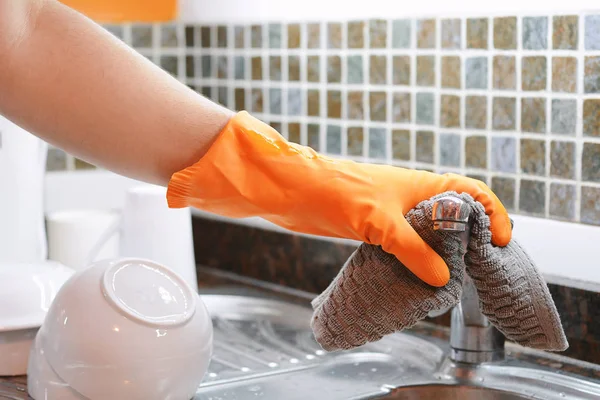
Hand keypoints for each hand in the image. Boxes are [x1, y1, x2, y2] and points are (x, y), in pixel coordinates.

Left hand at [168, 111, 511, 286]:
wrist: (294, 192)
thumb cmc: (336, 192)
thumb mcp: (379, 221)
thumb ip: (412, 249)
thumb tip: (443, 277)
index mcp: (422, 184)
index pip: (471, 191)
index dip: (492, 212)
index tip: (502, 240)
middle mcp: (413, 196)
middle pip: (455, 214)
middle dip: (473, 237)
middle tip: (481, 267)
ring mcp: (395, 213)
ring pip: (431, 232)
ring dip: (445, 252)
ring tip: (455, 278)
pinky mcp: (377, 228)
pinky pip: (408, 244)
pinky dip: (419, 259)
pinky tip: (420, 277)